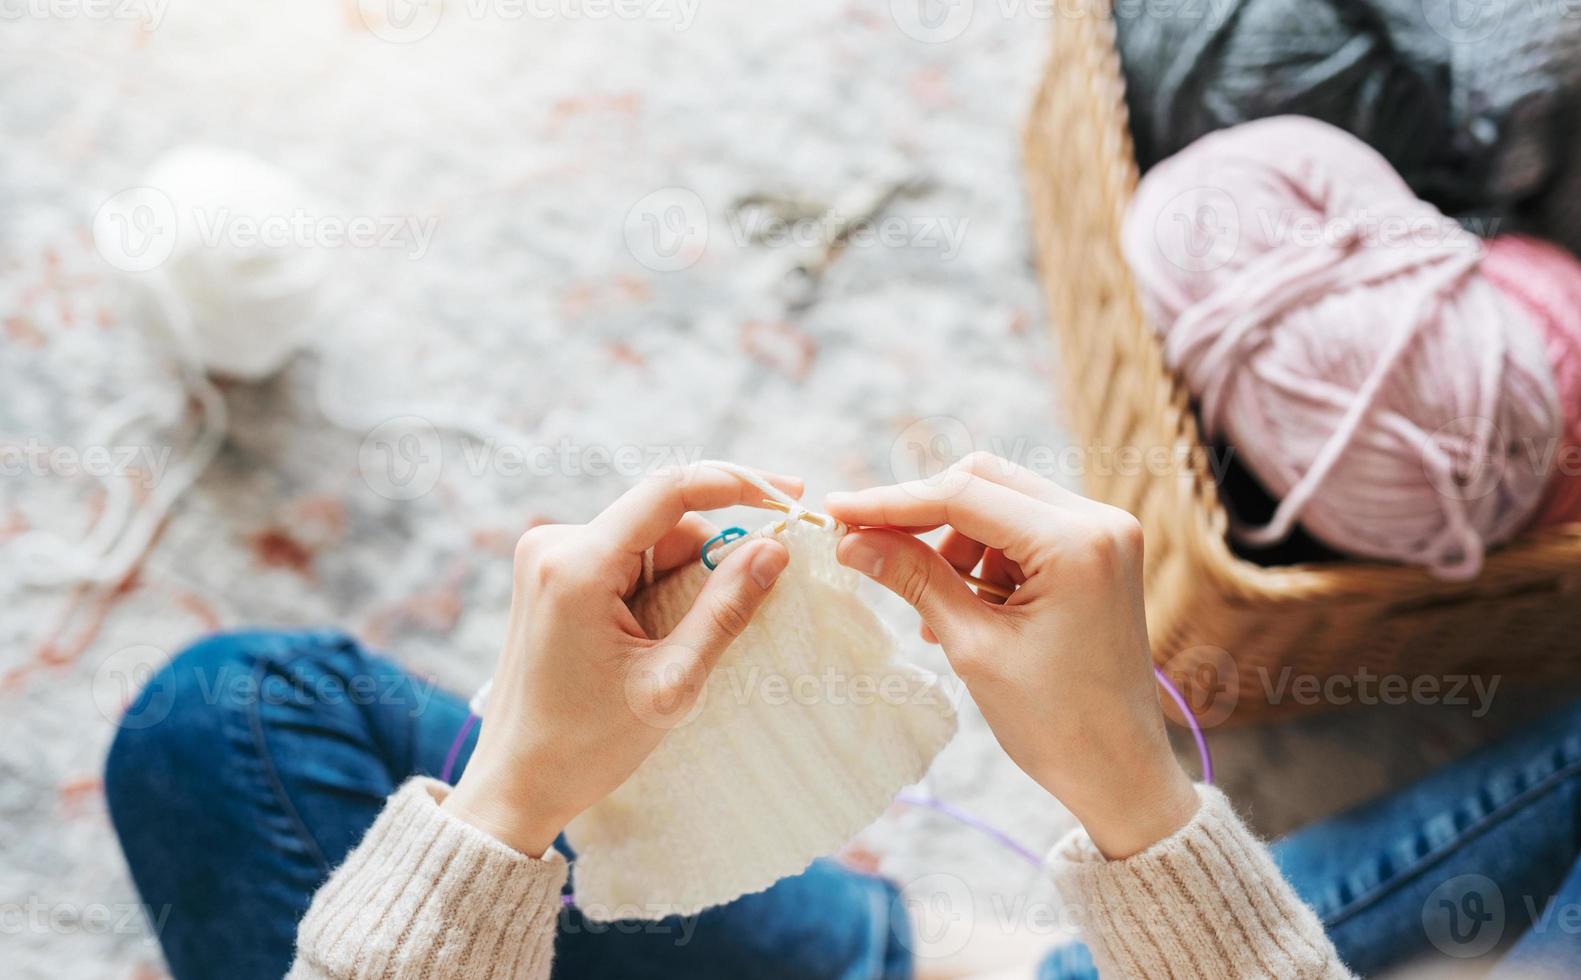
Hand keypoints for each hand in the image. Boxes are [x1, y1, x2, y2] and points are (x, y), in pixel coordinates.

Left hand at [443, 466, 796, 855]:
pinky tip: (662, 634)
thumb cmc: (586, 744)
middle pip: (663, 521)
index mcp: (576, 565)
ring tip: (683, 644)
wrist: (516, 782)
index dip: (737, 483)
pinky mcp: (551, 574)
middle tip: (753, 598)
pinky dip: (659, 584)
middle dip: (713, 553)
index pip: (668, 492)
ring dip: (686, 576)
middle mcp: (554, 544)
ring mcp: (547, 557)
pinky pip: (625, 559)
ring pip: (648, 540)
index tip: (789, 493)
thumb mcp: (671, 682)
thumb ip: (724, 610)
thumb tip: (774, 550)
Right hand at [826, 453, 1197, 857]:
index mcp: (1077, 544)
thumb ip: (914, 580)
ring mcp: (1104, 535)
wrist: (1120, 773)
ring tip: (935, 610)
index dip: (892, 502)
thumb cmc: (1056, 723)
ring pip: (1000, 502)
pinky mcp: (1098, 553)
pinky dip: (983, 559)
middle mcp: (1100, 522)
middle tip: (869, 544)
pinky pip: (1023, 530)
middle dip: (923, 513)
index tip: (838, 511)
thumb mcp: (974, 647)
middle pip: (984, 481)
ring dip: (953, 543)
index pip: (964, 495)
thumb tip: (852, 540)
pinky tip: (964, 609)